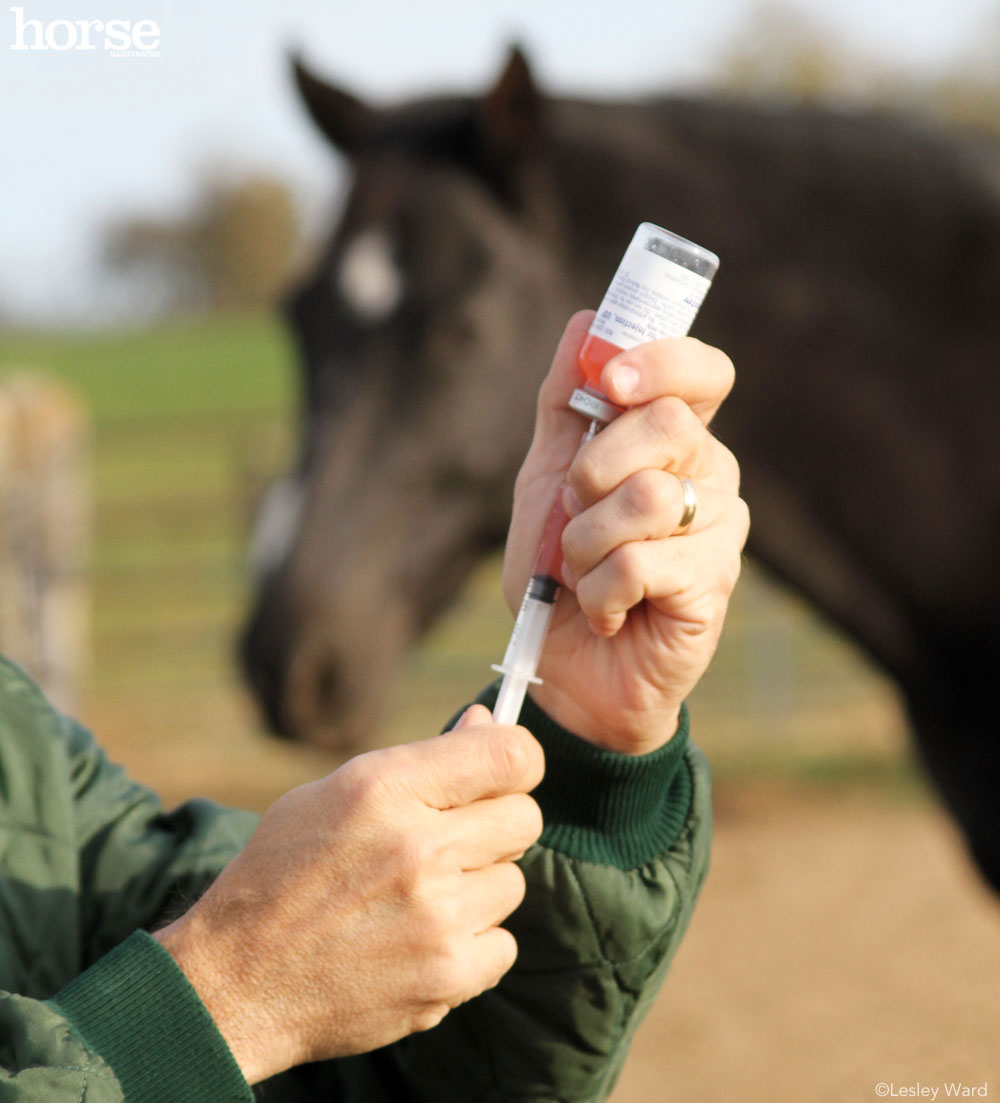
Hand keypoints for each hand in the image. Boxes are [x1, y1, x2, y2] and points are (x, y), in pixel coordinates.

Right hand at [155, 706, 543, 1083]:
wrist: (237, 980)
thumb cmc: (284, 872)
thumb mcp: (337, 791)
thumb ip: (421, 758)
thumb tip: (486, 721)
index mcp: (387, 788)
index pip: (510, 754)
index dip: (518, 759)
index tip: (504, 774)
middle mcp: (419, 847)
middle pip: (524, 818)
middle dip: (496, 825)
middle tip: (452, 842)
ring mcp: (437, 916)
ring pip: (513, 882)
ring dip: (478, 888)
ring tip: (420, 899)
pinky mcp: (447, 976)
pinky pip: (503, 943)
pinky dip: (472, 944)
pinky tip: (423, 941)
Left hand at [504, 311, 749, 754]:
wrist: (566, 667)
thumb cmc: (560, 571)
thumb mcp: (545, 480)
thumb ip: (564, 404)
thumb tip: (586, 319)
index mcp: (674, 440)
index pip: (701, 372)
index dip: (660, 363)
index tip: (608, 387)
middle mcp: (710, 475)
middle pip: (668, 425)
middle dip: (592, 473)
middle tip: (577, 513)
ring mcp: (721, 530)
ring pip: (647, 498)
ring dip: (586, 542)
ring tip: (583, 574)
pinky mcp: (714, 584)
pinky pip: (641, 563)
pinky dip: (599, 590)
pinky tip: (605, 610)